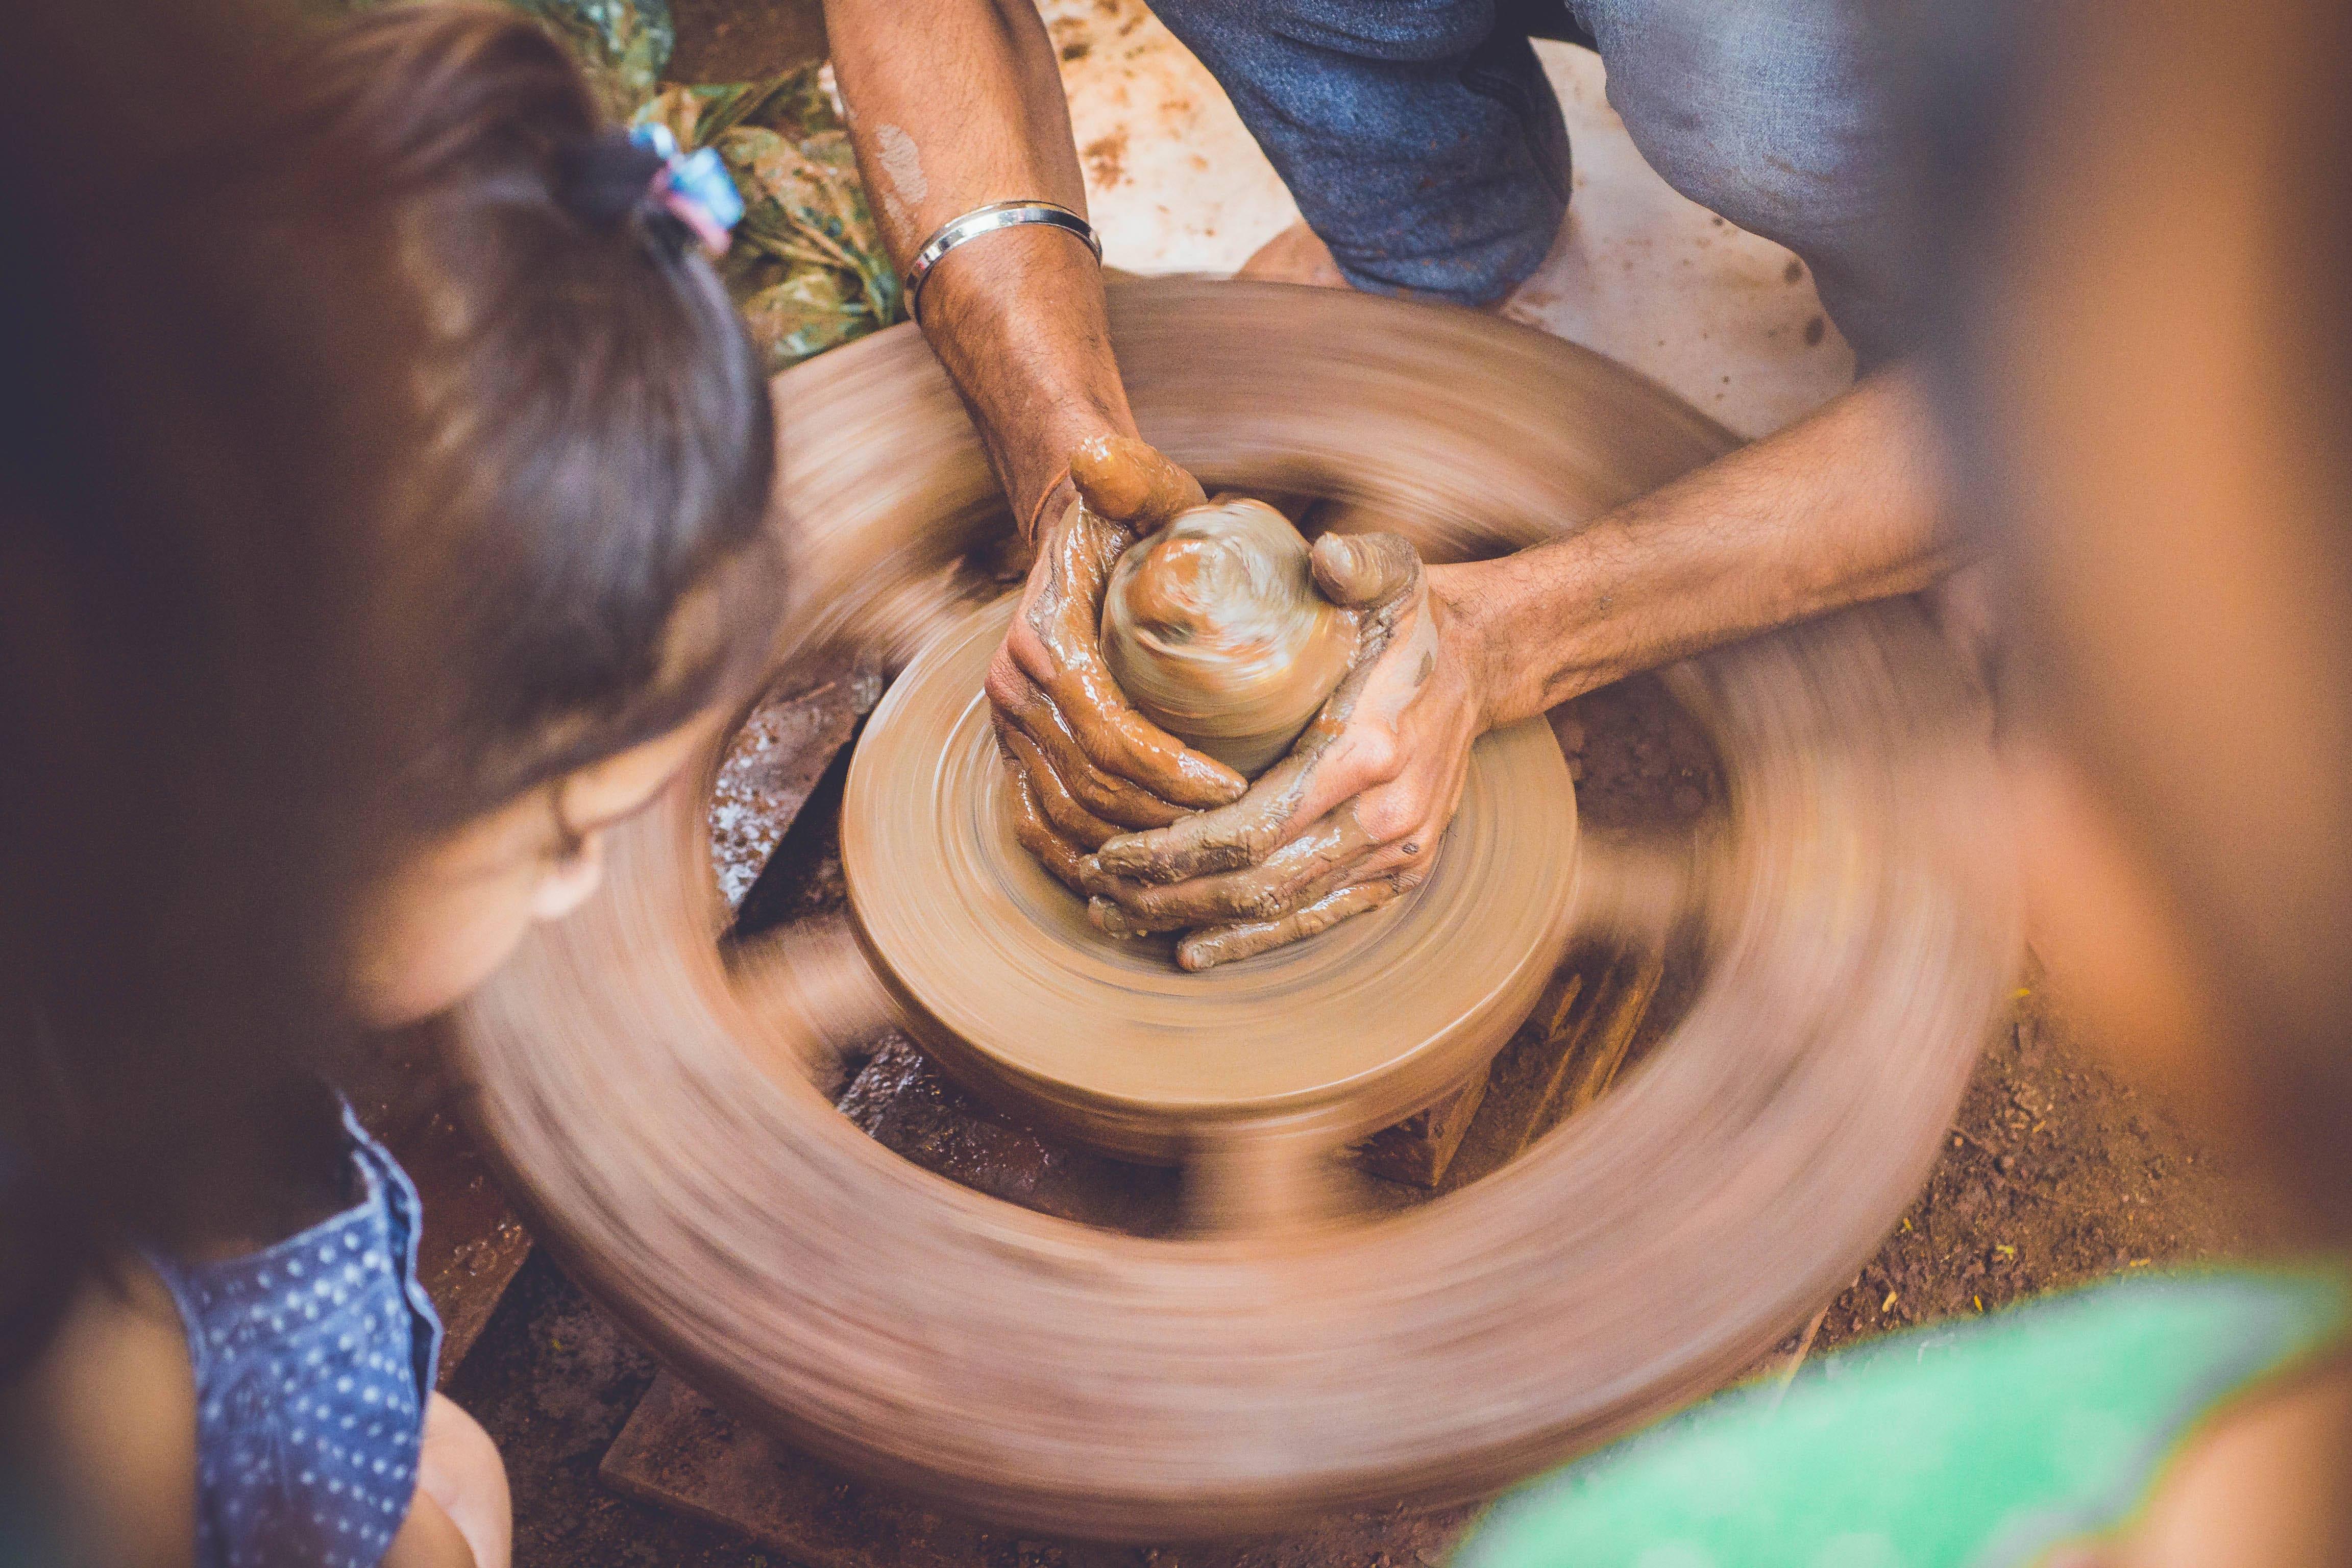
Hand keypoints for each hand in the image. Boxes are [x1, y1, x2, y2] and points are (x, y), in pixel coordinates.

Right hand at [990, 436, 1249, 887]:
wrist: (1073, 531)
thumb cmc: (1127, 517)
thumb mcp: (1140, 488)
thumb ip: (1131, 476)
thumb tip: (1095, 456)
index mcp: (1042, 641)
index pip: (1109, 731)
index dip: (1170, 772)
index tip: (1236, 788)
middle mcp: (1011, 690)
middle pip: (1089, 786)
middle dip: (1163, 822)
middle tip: (1235, 835)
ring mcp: (1007, 726)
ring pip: (1065, 817)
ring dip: (1130, 848)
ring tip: (1200, 858)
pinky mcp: (1013, 750)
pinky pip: (1034, 824)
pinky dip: (1078, 860)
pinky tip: (1128, 882)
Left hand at [1080, 538, 1492, 969]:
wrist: (1482, 665)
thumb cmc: (1413, 618)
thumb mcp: (1392, 571)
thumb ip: (1356, 562)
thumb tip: (1325, 553)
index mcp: (1368, 751)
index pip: (1253, 828)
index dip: (1175, 851)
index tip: (1111, 849)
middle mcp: (1387, 817)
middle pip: (1256, 883)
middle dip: (1168, 896)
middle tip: (1097, 893)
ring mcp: (1398, 854)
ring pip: (1281, 910)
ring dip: (1198, 923)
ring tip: (1123, 918)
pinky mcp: (1401, 874)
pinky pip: (1320, 920)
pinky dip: (1256, 940)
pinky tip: (1196, 949)